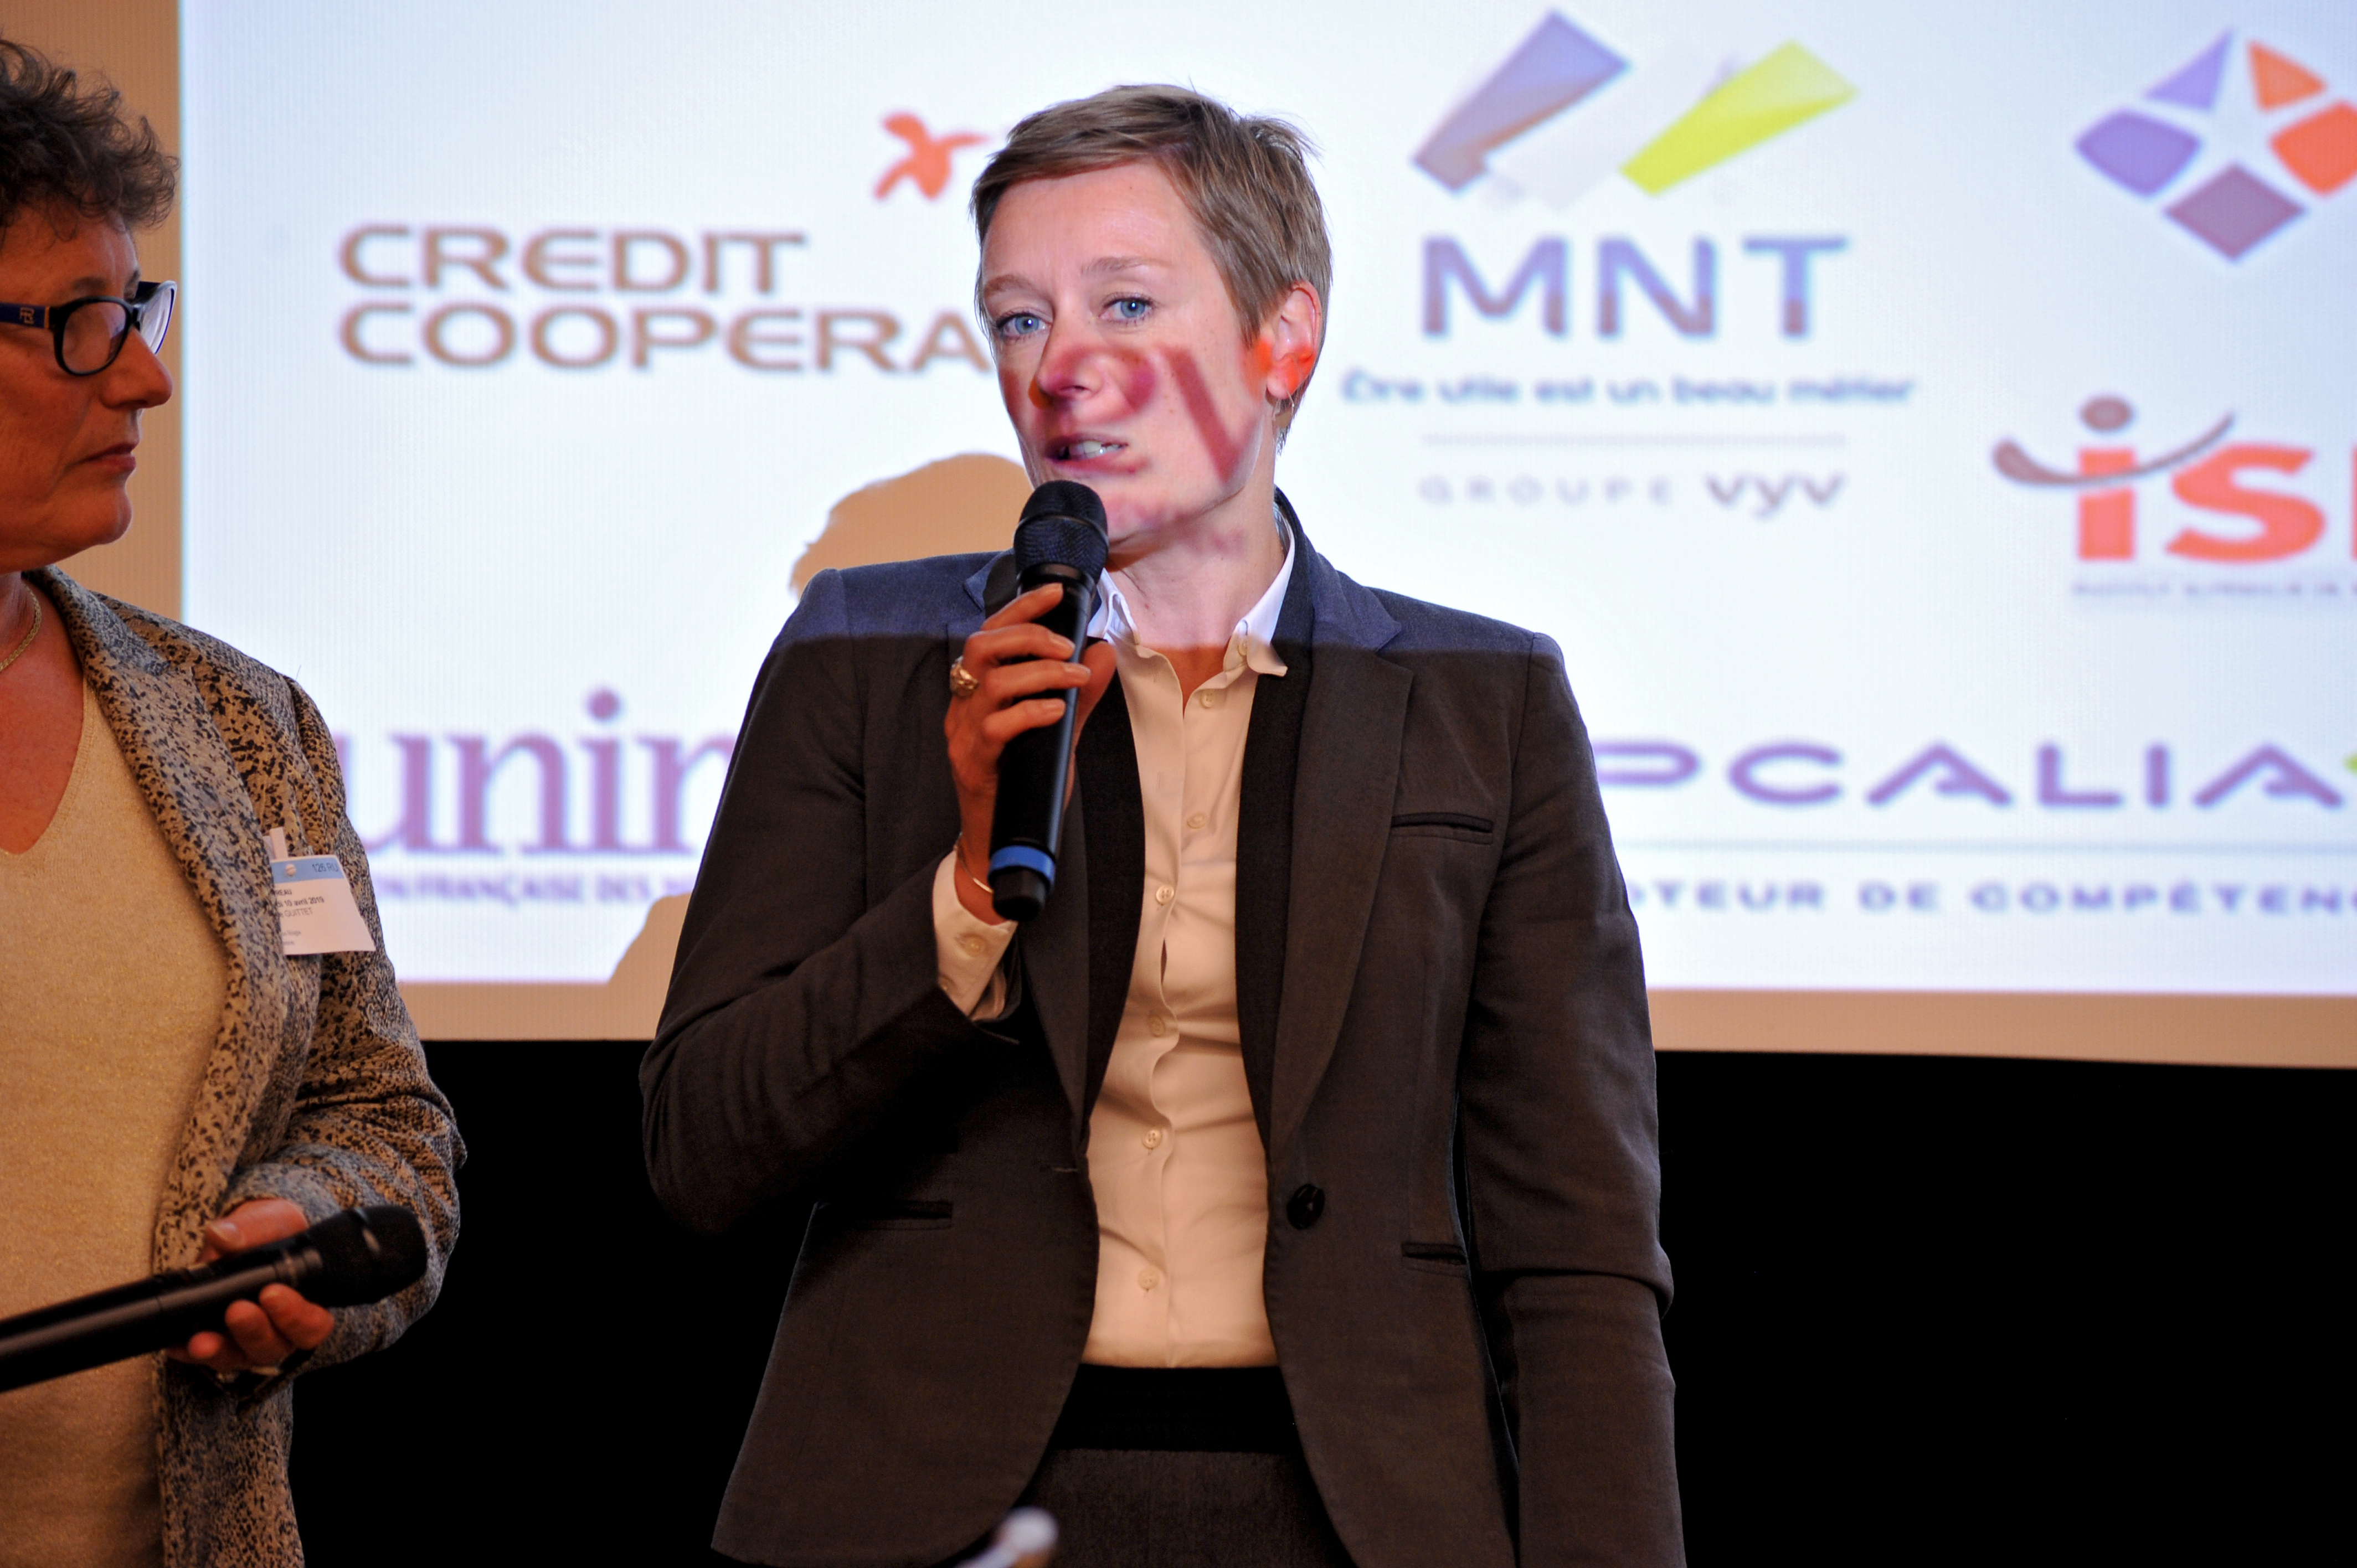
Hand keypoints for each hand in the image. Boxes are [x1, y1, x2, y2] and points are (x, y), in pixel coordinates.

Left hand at [166, 1198, 334, 1374]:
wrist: (242, 1241)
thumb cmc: (271, 1235)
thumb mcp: (271, 1222)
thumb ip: (255, 1229)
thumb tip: (223, 1235)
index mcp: (308, 1303)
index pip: (313, 1324)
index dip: (296, 1316)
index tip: (271, 1294)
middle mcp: (281, 1330)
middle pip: (275, 1346)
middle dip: (254, 1331)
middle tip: (237, 1311)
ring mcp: (248, 1342)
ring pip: (240, 1357)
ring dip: (220, 1350)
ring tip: (201, 1340)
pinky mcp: (217, 1346)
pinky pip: (203, 1358)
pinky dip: (189, 1353)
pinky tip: (176, 1344)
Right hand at [944, 582, 1117, 922]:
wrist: (999, 841)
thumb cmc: (1024, 783)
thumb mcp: (1059, 733)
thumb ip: (1079, 696)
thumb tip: (1102, 653)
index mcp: (979, 691)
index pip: (991, 634)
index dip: (1020, 608)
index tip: (1054, 592)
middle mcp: (964, 706)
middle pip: (981, 646)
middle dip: (1026, 634)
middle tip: (1065, 645)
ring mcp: (963, 734)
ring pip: (990, 683)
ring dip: (1039, 673)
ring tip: (1073, 678)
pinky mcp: (971, 763)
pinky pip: (996, 727)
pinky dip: (1030, 712)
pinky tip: (1056, 712)